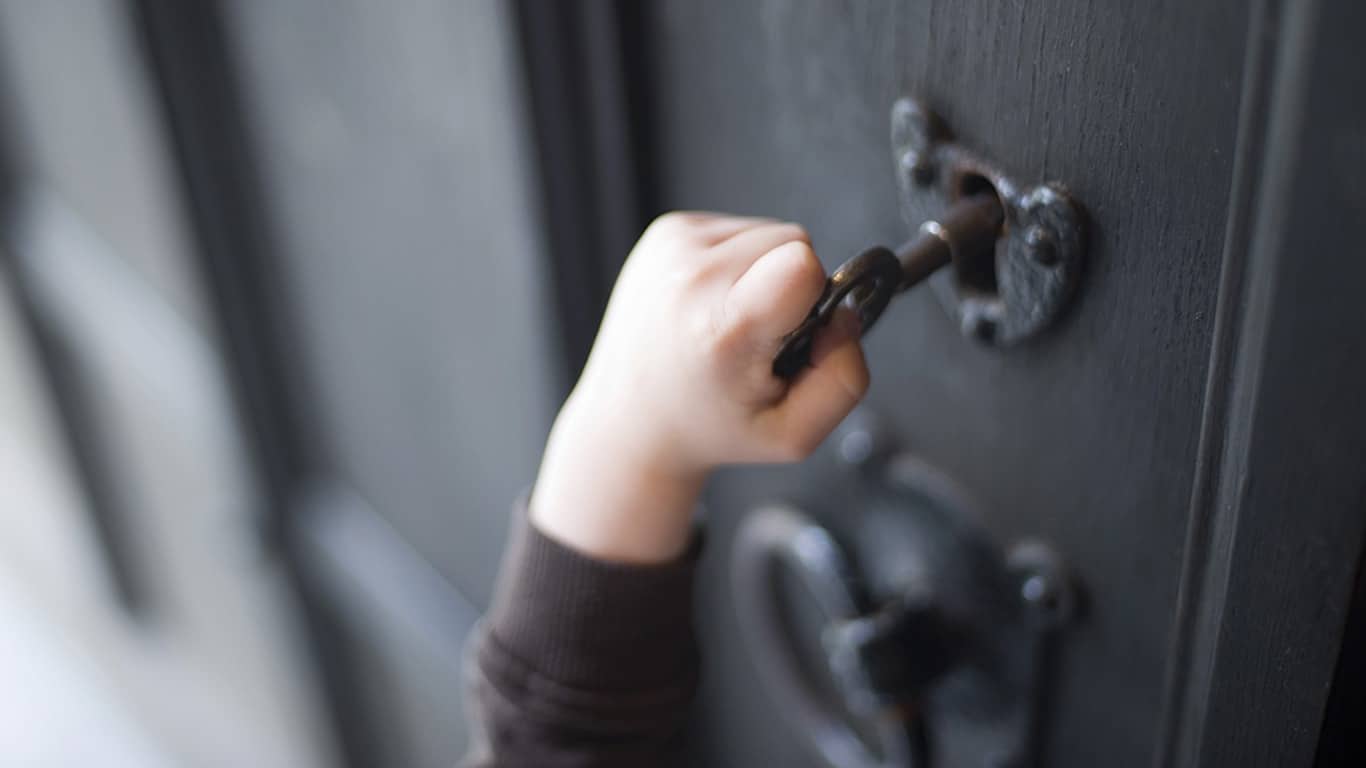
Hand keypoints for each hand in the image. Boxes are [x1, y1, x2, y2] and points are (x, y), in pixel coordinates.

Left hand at [530, 212, 870, 561]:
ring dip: (764, 274)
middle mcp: (691, 279)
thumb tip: (847, 316)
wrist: (633, 416)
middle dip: (793, 287)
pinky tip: (713, 304)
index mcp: (723, 329)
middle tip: (758, 337)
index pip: (801, 264)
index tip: (789, 330)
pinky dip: (737, 264)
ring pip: (769, 232)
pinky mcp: (666, 231)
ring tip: (730, 323)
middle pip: (795, 240)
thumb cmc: (711, 425)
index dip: (816, 294)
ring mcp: (673, 249)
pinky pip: (738, 229)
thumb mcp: (793, 435)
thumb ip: (845, 381)